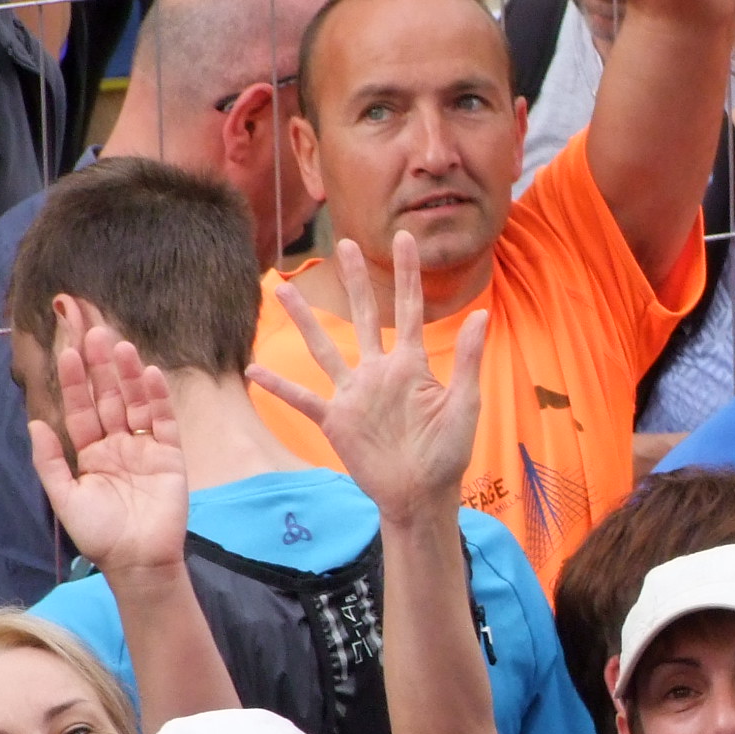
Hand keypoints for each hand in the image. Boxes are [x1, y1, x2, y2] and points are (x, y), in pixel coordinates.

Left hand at [30, 298, 192, 577]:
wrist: (137, 561)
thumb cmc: (99, 535)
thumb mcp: (64, 498)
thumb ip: (49, 461)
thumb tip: (35, 424)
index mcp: (90, 454)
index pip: (81, 409)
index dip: (74, 381)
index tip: (67, 351)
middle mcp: (117, 445)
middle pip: (109, 398)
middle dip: (102, 367)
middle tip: (96, 332)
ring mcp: (145, 449)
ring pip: (136, 404)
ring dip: (129, 375)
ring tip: (122, 346)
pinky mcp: (170, 457)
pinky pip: (164, 422)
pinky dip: (158, 398)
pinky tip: (151, 374)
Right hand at [252, 233, 486, 519]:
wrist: (421, 495)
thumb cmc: (448, 454)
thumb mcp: (463, 405)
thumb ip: (466, 360)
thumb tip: (481, 314)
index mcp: (411, 366)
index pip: (408, 309)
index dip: (406, 274)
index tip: (404, 238)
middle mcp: (378, 373)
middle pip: (362, 315)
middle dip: (354, 280)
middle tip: (343, 243)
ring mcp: (354, 395)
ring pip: (323, 348)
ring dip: (304, 320)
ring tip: (282, 289)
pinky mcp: (336, 420)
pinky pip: (302, 399)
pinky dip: (279, 386)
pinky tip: (253, 369)